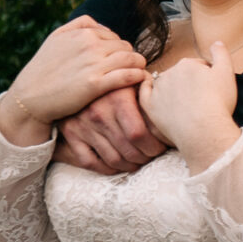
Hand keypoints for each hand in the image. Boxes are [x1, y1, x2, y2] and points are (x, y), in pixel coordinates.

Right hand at [0, 20, 148, 148]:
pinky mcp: (95, 84)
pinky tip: (140, 81)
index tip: (120, 60)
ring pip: (131, 58)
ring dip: (139, 65)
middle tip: (131, 69)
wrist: (29, 97)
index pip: (114, 36)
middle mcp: (90, 44)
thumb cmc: (43, 69)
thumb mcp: (56, 38)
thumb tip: (102, 26)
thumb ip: (79, 25)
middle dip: (130, 57)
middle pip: (125, 47)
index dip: (119, 48)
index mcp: (82, 32)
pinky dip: (138, 76)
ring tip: (140, 73)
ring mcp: (93, 64)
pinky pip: (127, 75)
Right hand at [55, 83, 170, 174]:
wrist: (76, 73)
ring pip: (113, 160)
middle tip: (153, 155)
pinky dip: (107, 168)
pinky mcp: (70, 133)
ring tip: (139, 160)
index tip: (162, 146)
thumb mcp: (131, 75)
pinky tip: (118, 164)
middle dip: (146, 157)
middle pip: (129, 151)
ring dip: (130, 165)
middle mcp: (98, 113)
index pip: (139, 135)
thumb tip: (172, 108)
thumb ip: (149, 89)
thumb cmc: (113, 76)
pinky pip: (90, 161)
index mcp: (117, 98)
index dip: (155, 146)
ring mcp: (82, 125)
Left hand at [140, 39, 241, 171]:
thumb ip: (221, 53)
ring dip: (171, 89)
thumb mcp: (226, 73)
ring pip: (164, 84)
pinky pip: (144, 94)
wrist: (204, 130)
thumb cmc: (218, 103)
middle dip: (189, 83)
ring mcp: (158, 90)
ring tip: (184, 104)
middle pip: (180, 75)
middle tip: (200, 99)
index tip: (213, 89)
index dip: (207, 76)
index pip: (198, 66)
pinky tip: (155, 97)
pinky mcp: (150, 107)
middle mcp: (169, 73)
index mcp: (187, 64)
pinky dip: (148, 92)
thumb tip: (216, 42)